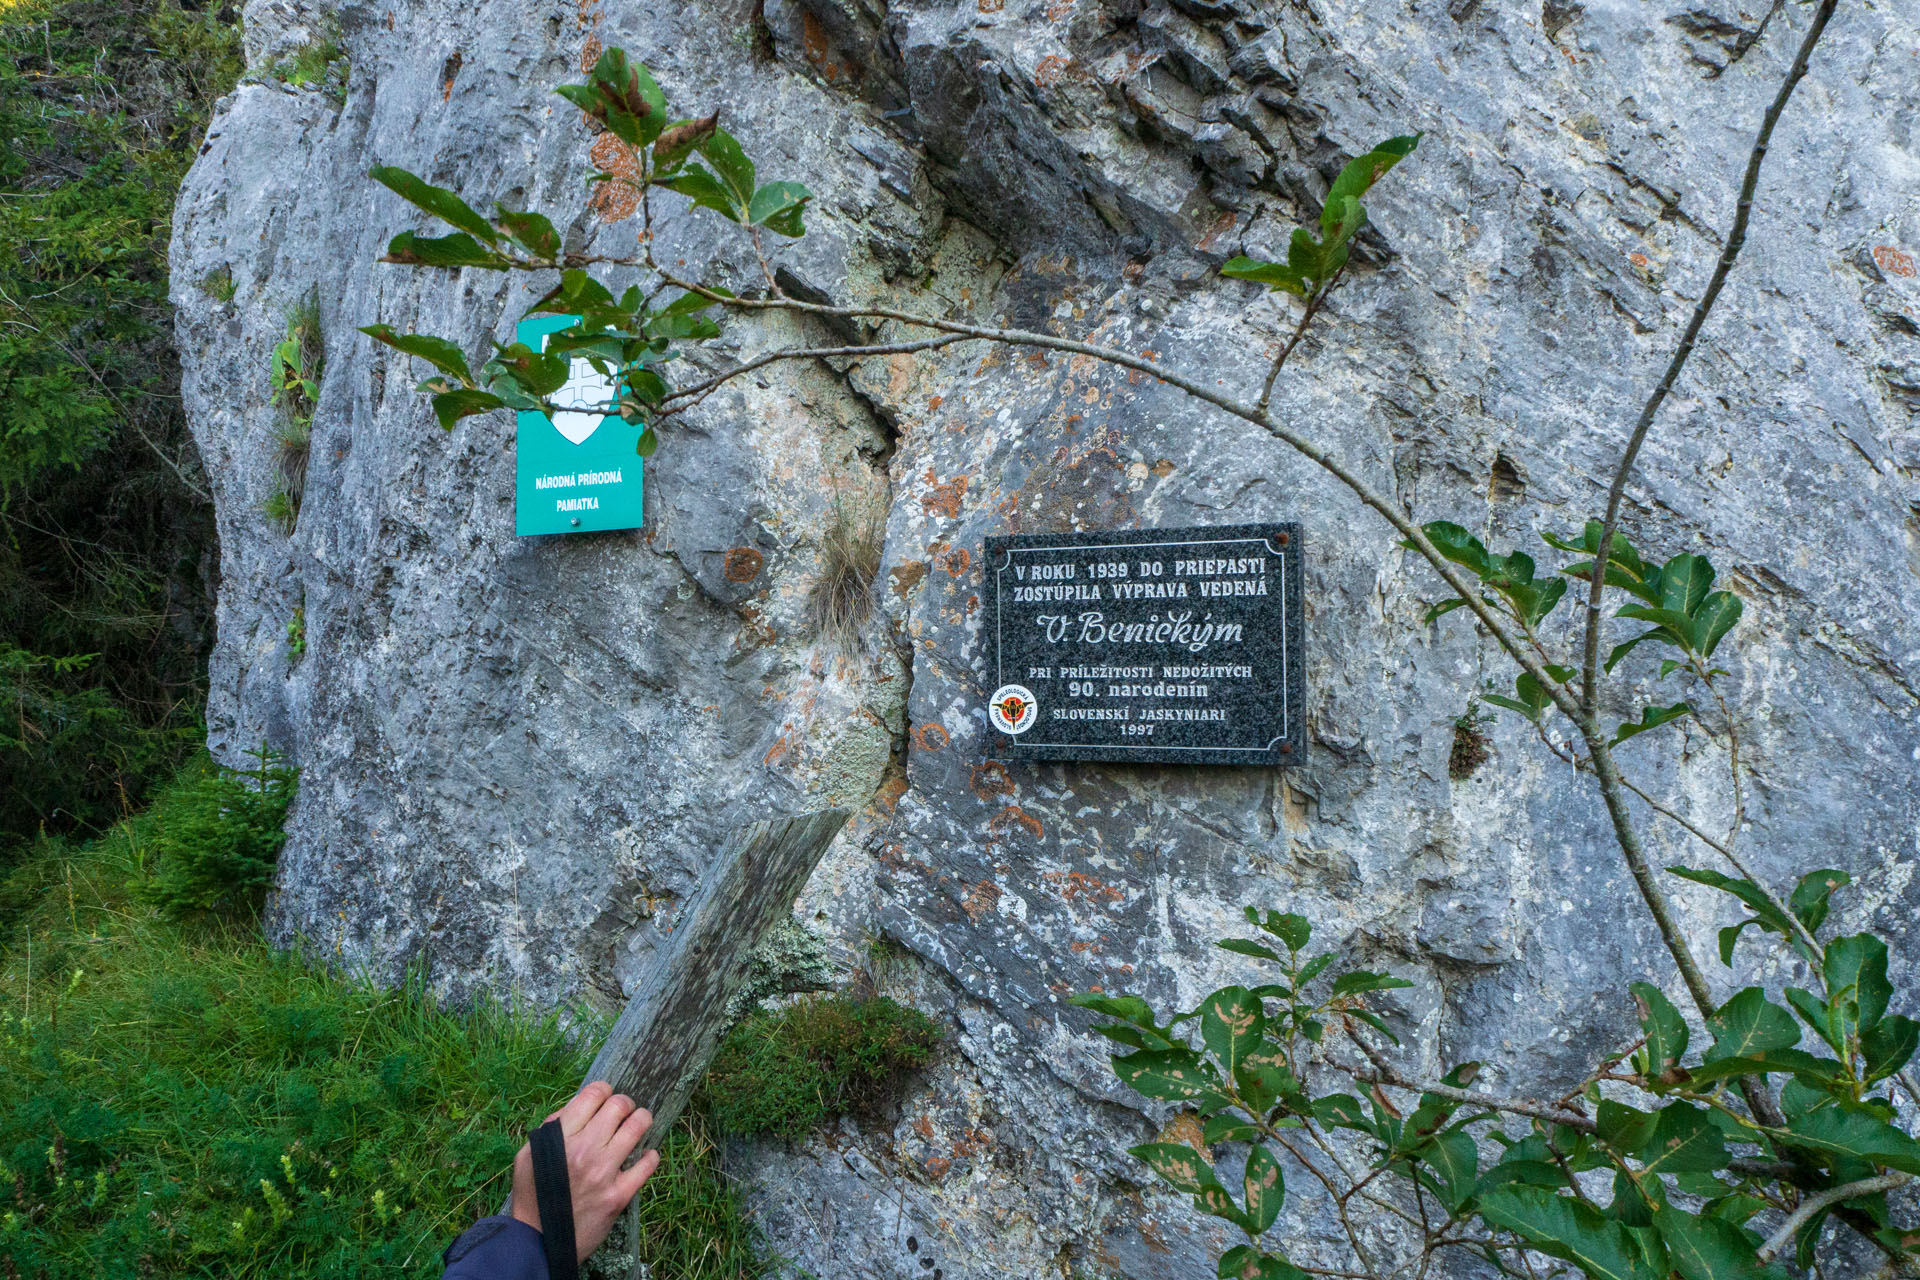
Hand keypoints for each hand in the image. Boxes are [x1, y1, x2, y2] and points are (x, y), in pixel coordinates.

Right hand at [509, 1081, 661, 1261]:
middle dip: (625, 1103)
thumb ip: (552, 1127)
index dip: (603, 1091)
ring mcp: (603, 1173)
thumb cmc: (533, 1194)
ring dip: (642, 1120)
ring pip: (638, 1127)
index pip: (593, 1094)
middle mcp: (584, 1151)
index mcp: (560, 1137)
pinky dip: (650, 1157)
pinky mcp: (618, 1196)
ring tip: (639, 1124)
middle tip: (624, 1111)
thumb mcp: (528, 1154)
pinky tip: (645, 1156)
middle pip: (619, 1106)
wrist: (538, 1241)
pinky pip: (647, 1166)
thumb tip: (579, 1105)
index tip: (605, 1098)